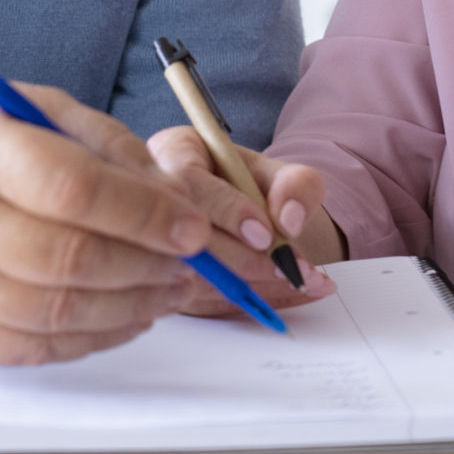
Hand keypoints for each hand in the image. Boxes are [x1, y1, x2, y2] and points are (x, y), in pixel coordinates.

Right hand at [0, 77, 214, 365]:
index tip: (192, 225)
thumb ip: (101, 144)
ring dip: (129, 307)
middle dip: (146, 266)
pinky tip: (123, 316)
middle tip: (192, 263)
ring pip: (53, 313)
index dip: (142, 213)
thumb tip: (171, 197)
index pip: (71, 189)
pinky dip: (88, 338)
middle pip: (67, 259)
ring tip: (168, 289)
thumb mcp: (22, 105)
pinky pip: (28, 347)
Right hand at [147, 126, 337, 314]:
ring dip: (250, 285)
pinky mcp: (162, 284)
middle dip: (240, 256)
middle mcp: (152, 197)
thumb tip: (288, 219)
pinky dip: (249, 301)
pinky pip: (201, 301)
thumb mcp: (282, 174)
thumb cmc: (256, 187)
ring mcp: (151, 244)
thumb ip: (295, 184)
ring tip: (302, 281)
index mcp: (174, 152)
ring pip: (191, 275)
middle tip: (286, 267)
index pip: (187, 180)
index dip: (227, 210)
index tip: (264, 234)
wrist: (252, 218)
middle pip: (182, 233)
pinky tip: (289, 295)